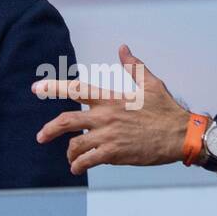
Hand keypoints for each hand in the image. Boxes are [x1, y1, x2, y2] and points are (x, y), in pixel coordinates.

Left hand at [32, 44, 191, 174]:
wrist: (180, 135)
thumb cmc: (167, 110)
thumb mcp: (151, 83)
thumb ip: (134, 66)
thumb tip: (123, 48)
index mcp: (111, 98)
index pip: (76, 89)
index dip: (53, 88)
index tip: (36, 89)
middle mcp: (105, 116)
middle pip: (66, 120)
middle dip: (49, 130)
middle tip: (40, 137)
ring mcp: (109, 136)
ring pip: (75, 144)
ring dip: (70, 153)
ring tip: (71, 157)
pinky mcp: (114, 154)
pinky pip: (88, 160)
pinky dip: (79, 165)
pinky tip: (78, 167)